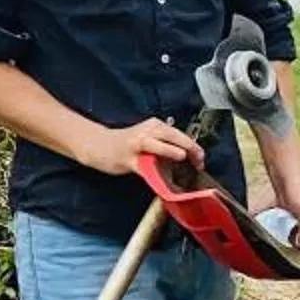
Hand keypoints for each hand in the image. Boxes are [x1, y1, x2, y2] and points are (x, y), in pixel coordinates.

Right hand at [80, 115, 204, 181]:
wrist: (99, 145)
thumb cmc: (127, 144)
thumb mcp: (149, 139)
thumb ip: (166, 145)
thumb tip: (188, 156)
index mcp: (155, 126)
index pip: (179, 134)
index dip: (193, 146)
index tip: (201, 159)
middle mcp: (147, 131)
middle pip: (172, 135)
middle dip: (188, 146)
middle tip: (199, 159)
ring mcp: (136, 144)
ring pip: (156, 144)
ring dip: (170, 150)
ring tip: (182, 155)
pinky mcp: (127, 158)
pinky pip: (142, 165)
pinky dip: (151, 170)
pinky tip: (158, 173)